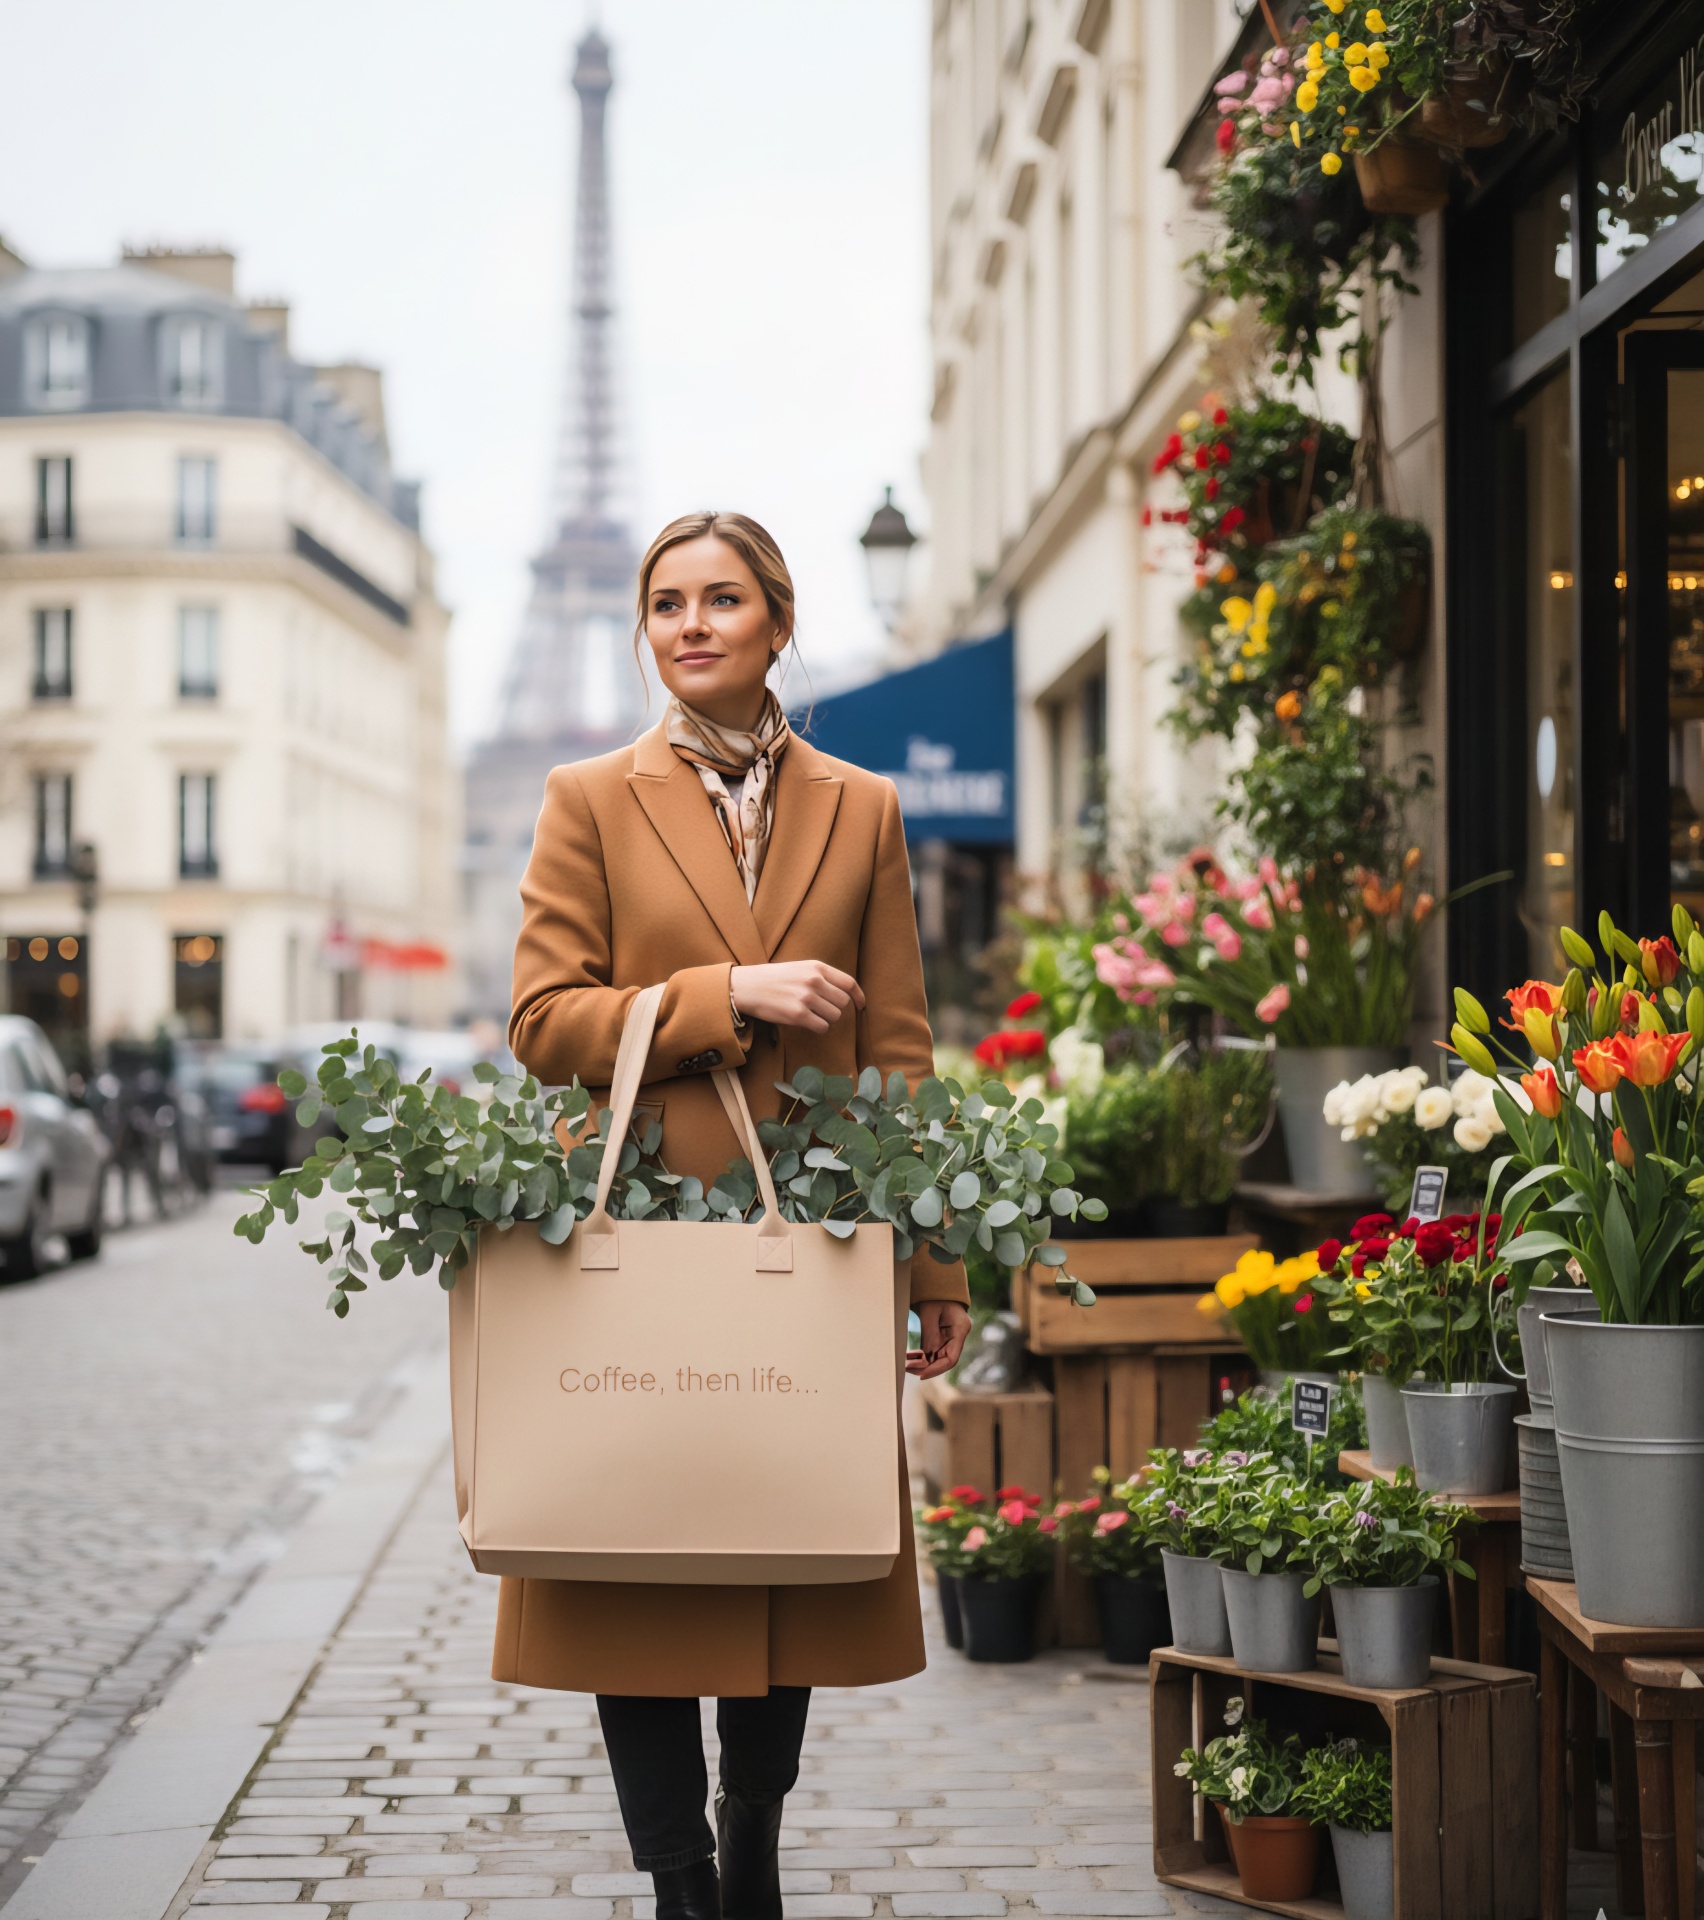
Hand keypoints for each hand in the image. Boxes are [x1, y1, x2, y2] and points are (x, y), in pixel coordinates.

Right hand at [730, 961, 865, 1032]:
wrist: (747, 986)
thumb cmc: (774, 979)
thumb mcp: (800, 968)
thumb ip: (821, 976)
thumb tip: (844, 994)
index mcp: (816, 967)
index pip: (849, 983)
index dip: (858, 996)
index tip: (860, 1005)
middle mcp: (814, 981)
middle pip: (842, 1002)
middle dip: (835, 1009)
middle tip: (820, 1010)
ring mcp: (806, 997)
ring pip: (834, 1016)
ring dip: (826, 1019)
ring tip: (810, 1014)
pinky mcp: (798, 1014)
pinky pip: (822, 1027)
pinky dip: (818, 1028)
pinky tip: (806, 1022)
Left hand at [906, 1300, 971, 1379]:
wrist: (936, 1285)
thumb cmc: (935, 1295)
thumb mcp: (929, 1312)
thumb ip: (929, 1335)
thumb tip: (925, 1357)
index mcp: (960, 1329)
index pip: (952, 1358)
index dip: (936, 1369)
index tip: (921, 1374)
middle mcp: (958, 1336)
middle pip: (944, 1360)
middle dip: (926, 1367)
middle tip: (908, 1368)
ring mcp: (950, 1337)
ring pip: (937, 1358)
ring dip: (922, 1363)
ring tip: (906, 1363)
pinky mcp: (942, 1337)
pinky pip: (933, 1351)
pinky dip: (922, 1356)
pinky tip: (910, 1357)